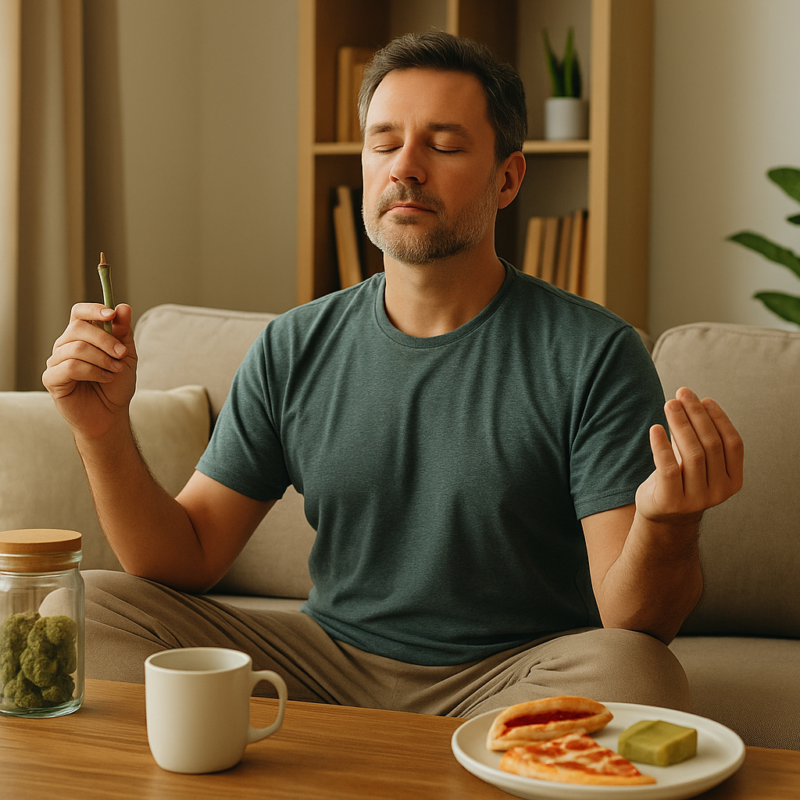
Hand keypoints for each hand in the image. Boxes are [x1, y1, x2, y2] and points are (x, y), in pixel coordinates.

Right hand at [42, 303, 137, 439]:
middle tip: (121, 354)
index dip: (93, 310)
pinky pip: (71, 367)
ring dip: (103, 359)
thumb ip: (123, 332)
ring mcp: (56, 361)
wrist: (111, 414)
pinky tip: (105, 378)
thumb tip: (123, 307)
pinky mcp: (51, 379)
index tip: (111, 314)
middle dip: (106, 340)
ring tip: (115, 370)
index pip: (79, 313)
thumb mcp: (126, 356)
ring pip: (77, 348)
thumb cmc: (116, 384)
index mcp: (82, 336)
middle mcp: (65, 345)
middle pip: (79, 328)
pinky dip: (94, 372)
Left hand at [635, 387, 743, 525]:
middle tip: (682, 394)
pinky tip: (655, 428)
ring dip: (680, 424)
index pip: (733, 444)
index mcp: (733, 480)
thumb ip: (701, 437)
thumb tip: (692, 400)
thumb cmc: (682, 479)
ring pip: (692, 454)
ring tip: (669, 404)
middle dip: (696, 416)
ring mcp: (696, 500)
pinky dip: (661, 446)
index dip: (720, 419)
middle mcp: (720, 492)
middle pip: (711, 445)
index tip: (704, 399)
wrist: (663, 515)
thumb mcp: (697, 460)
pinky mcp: (671, 502)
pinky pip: (668, 468)